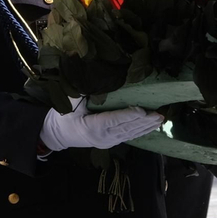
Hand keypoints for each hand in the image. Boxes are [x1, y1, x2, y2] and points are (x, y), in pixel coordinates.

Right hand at [41, 104, 163, 150]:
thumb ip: (79, 92)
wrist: (56, 135)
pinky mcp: (111, 141)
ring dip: (146, 126)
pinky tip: (152, 126)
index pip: (114, 120)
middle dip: (144, 121)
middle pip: (127, 128)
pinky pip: (128, 136)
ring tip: (160, 119)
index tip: (142, 110)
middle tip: (159, 114)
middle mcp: (103, 136)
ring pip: (130, 133)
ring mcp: (108, 141)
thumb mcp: (67, 104)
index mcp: (93, 127)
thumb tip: (88, 76)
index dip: (129, 115)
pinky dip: (141, 131)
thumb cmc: (62, 118)